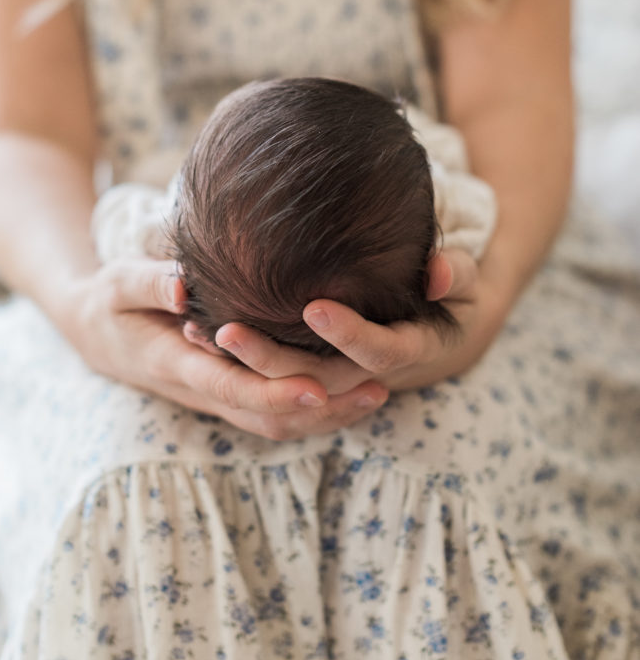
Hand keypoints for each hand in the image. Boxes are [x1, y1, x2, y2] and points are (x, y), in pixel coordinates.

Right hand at [62, 258, 388, 439]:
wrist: (98, 334)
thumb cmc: (112, 302)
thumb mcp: (119, 283)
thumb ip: (150, 282)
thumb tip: (183, 284)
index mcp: (174, 364)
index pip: (230, 386)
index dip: (274, 392)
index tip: (317, 389)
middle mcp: (201, 390)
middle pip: (266, 416)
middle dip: (322, 411)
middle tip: (375, 389)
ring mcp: (217, 396)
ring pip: (275, 423)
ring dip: (328, 415)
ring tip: (379, 392)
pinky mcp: (229, 391)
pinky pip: (274, 413)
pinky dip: (316, 410)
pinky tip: (352, 390)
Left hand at [204, 249, 500, 393]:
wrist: (435, 330)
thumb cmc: (447, 294)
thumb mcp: (464, 282)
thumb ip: (457, 272)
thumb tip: (439, 273)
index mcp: (408, 353)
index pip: (378, 355)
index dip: (349, 336)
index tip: (313, 308)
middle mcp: (366, 376)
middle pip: (315, 381)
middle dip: (270, 361)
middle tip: (226, 331)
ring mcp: (335, 378)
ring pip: (284, 387)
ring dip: (241, 368)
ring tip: (196, 333)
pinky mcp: (312, 372)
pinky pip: (271, 378)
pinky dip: (235, 364)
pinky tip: (196, 333)